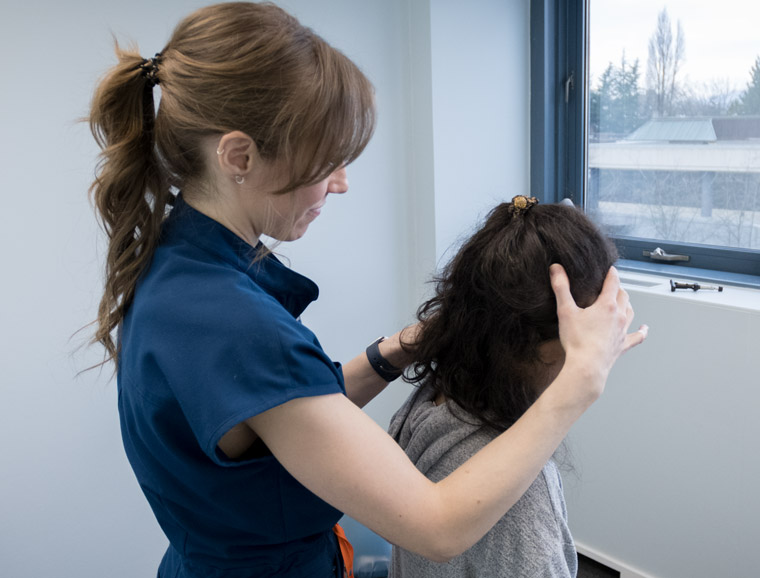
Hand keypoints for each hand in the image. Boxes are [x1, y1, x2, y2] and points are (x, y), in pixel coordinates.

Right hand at [550, 264, 647, 396]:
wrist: (587, 367)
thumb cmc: (577, 341)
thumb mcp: (565, 311)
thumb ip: (561, 288)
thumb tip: (556, 268)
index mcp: (606, 305)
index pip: (613, 282)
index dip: (611, 273)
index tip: (610, 268)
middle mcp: (619, 316)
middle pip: (623, 295)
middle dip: (617, 288)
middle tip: (611, 284)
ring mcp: (623, 331)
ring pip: (631, 311)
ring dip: (627, 304)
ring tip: (622, 300)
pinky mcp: (623, 345)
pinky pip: (637, 336)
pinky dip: (641, 331)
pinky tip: (644, 328)